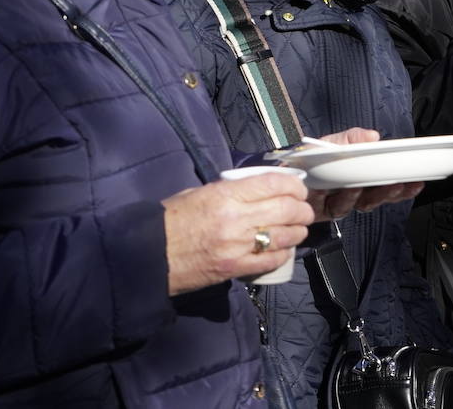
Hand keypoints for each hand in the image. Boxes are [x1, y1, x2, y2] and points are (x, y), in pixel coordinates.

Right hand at [163, 170, 313, 295]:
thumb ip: (230, 190)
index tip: (298, 188)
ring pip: (285, 236)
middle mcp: (237, 218)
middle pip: (286, 209)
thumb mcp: (199, 193)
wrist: (148, 256)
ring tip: (298, 229)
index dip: (294, 185)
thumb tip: (257, 190)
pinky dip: (283, 254)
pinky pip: (270, 260)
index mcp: (226, 194)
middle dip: (302, 209)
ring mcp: (237, 246)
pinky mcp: (235, 268)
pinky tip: (284, 249)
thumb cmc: (170, 220)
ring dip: (298, 232)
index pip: (274, 184)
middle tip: (303, 210)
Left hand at [305, 127, 424, 219]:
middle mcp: (352, 189)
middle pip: (379, 194)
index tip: (417, 180)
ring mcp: (340, 201)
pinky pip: (343, 208)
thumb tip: (373, 136)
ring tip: (385, 184)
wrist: (278, 176)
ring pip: (364, 202)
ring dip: (377, 193)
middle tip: (406, 183)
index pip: (383, 179)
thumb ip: (350, 139)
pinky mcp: (325, 212)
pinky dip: (350, 198)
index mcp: (356, 173)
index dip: (401, 183)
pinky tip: (354, 189)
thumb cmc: (305, 159)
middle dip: (395, 189)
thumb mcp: (329, 143)